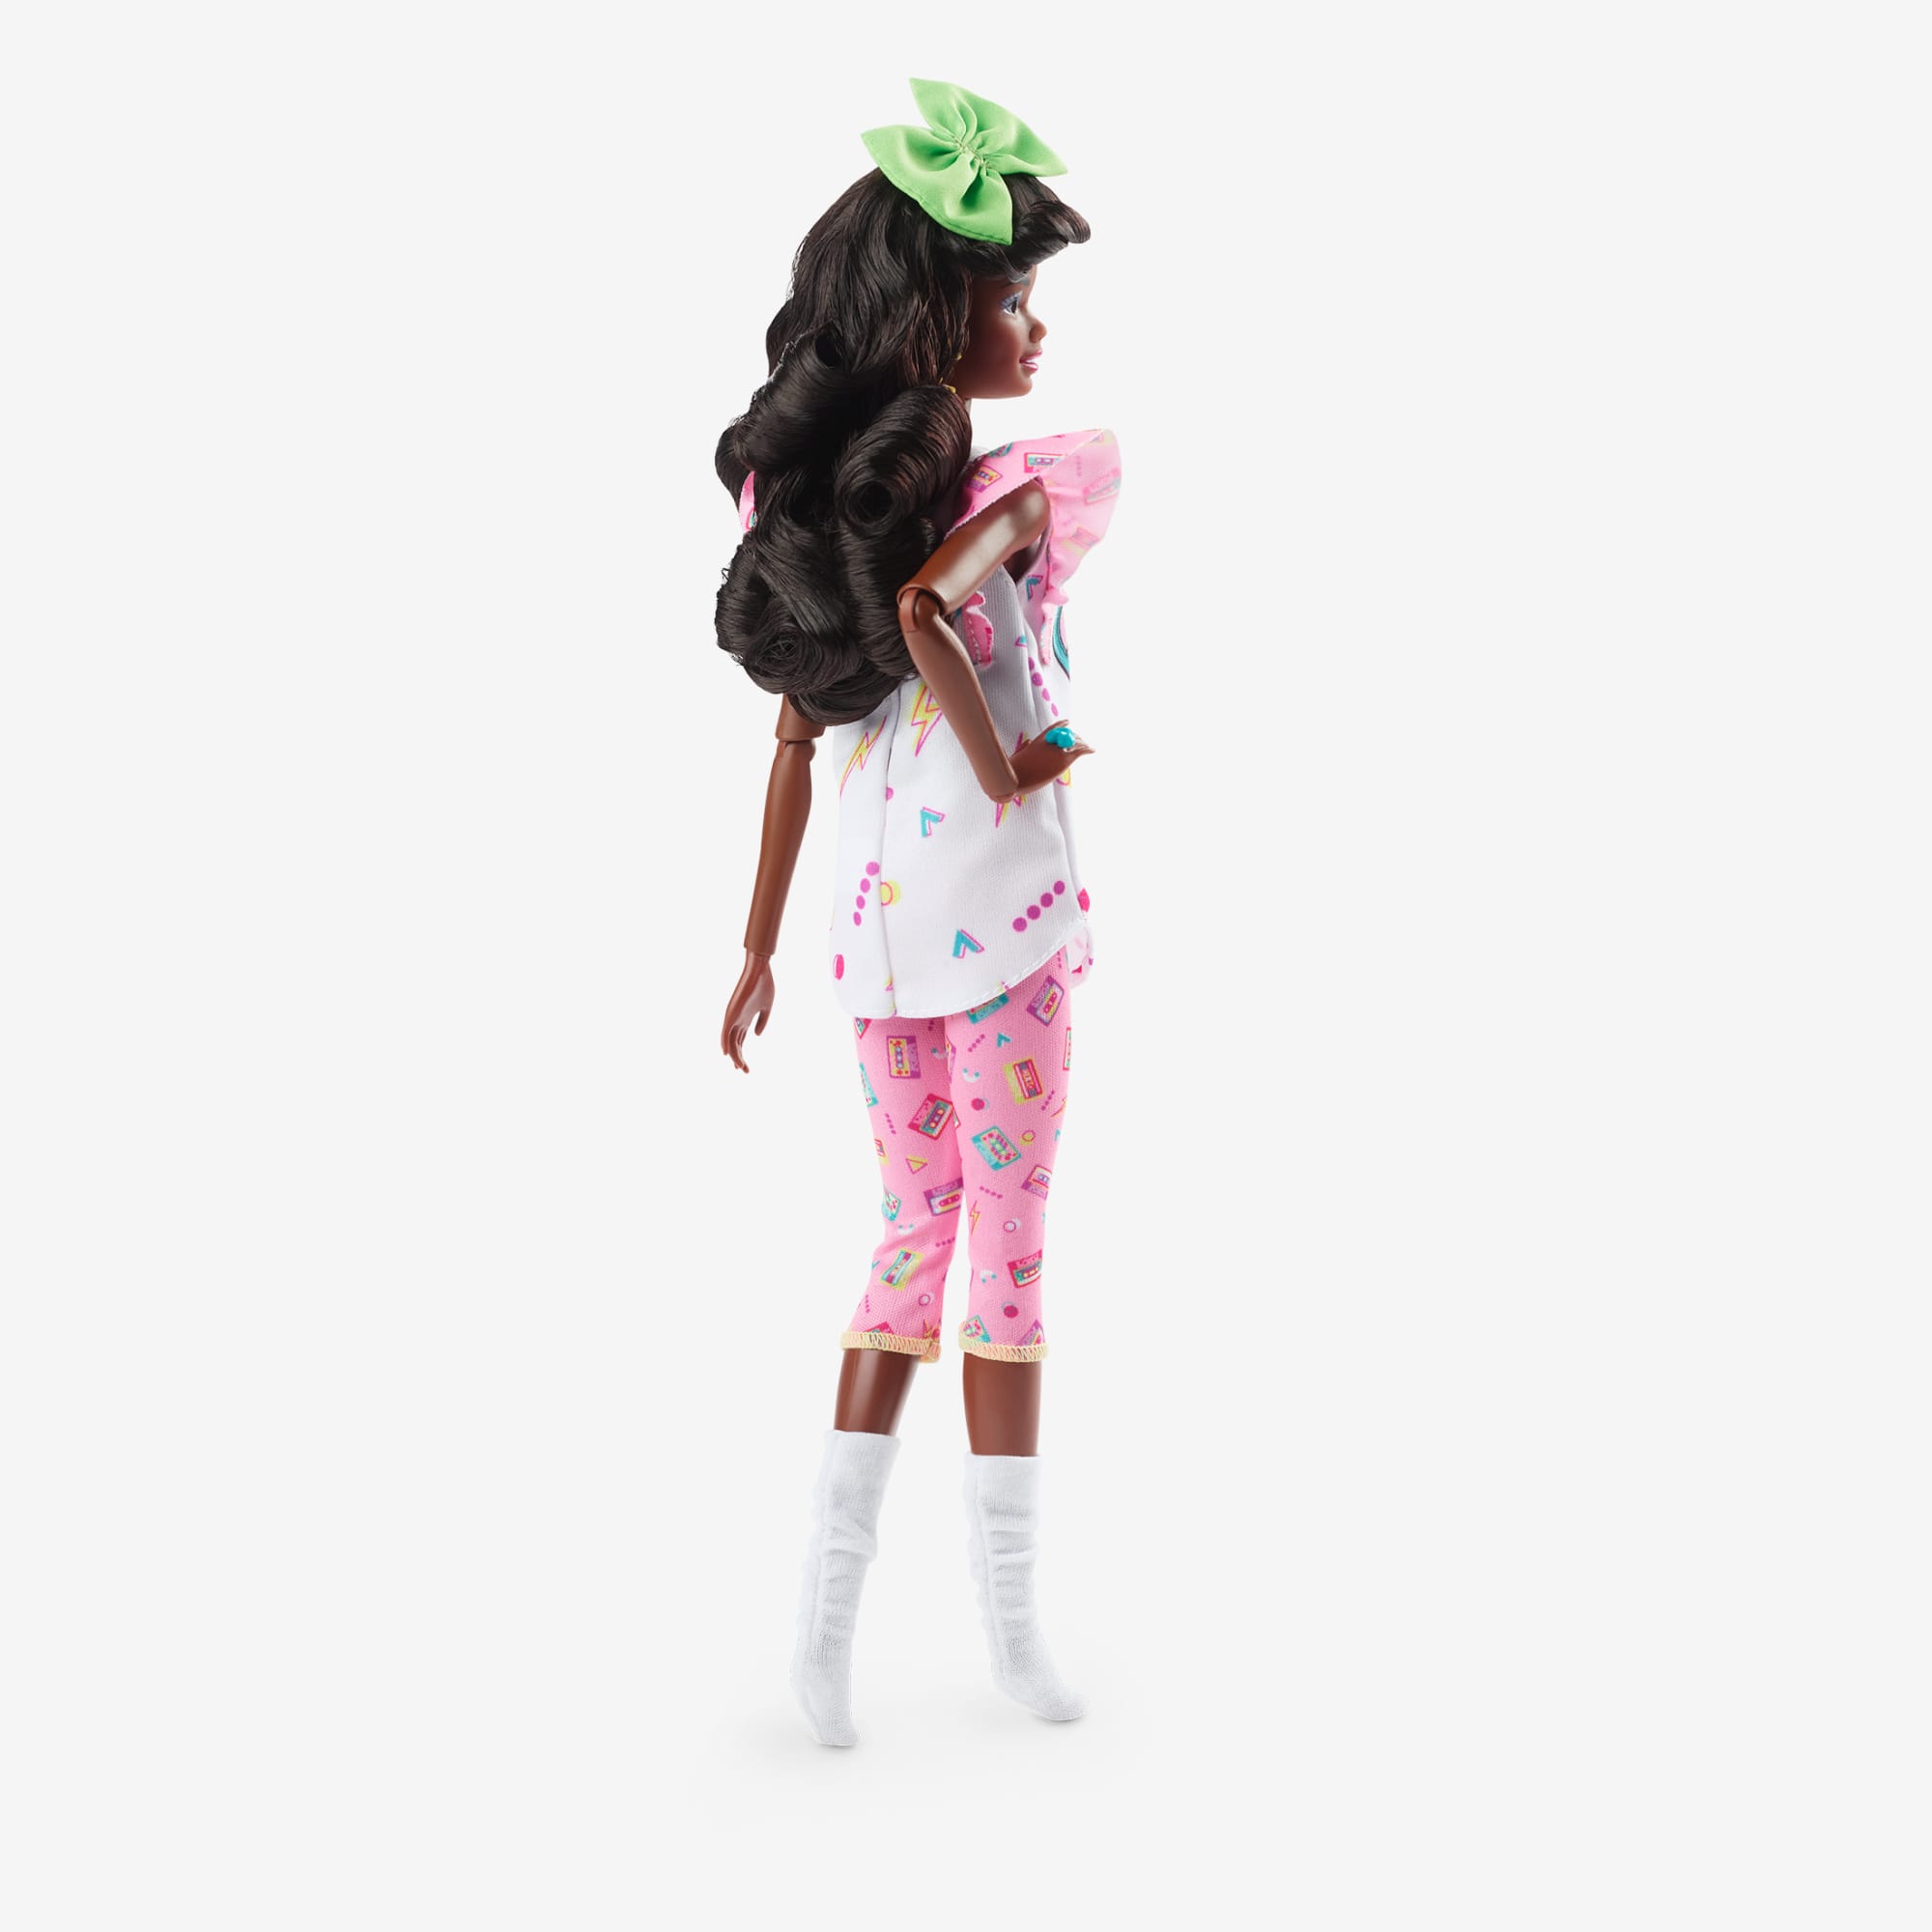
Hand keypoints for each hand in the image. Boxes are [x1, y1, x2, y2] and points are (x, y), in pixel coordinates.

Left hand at [721, 950, 774, 1071]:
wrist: (760, 970)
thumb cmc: (764, 985)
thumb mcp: (767, 1007)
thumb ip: (762, 1021)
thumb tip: (756, 1036)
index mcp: (746, 1019)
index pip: (741, 1041)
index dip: (742, 1055)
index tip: (746, 1068)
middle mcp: (738, 1020)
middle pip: (735, 1044)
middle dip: (739, 1059)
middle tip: (745, 1071)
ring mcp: (734, 1016)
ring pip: (730, 1041)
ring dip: (735, 1055)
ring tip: (740, 1068)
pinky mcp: (732, 1012)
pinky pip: (726, 1030)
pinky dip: (724, 1041)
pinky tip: (726, 1053)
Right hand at [1008, 723, 1093, 795]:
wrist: (1014, 780)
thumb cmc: (1012, 772)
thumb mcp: (1018, 757)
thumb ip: (1026, 749)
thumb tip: (1027, 744)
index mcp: (1037, 741)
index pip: (1052, 728)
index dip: (1061, 724)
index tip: (1067, 722)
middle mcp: (1048, 743)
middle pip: (1066, 735)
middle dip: (1075, 738)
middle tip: (1081, 742)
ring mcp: (1056, 751)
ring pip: (1074, 742)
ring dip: (1082, 744)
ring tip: (1088, 747)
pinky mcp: (1063, 760)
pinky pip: (1079, 751)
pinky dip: (1087, 749)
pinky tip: (1092, 750)